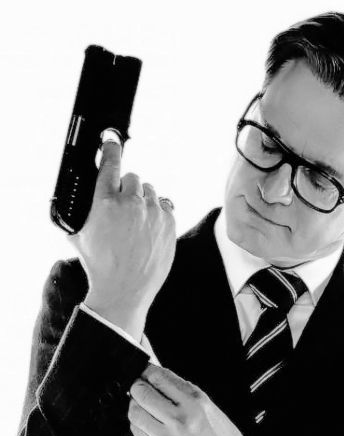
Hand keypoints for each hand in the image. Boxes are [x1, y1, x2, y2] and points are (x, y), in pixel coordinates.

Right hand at [69, 139, 175, 337]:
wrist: (125, 290)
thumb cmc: (99, 265)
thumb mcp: (77, 234)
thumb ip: (79, 210)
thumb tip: (77, 196)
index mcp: (105, 202)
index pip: (111, 163)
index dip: (111, 148)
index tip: (111, 140)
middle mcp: (131, 203)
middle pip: (133, 177)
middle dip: (126, 188)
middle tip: (121, 208)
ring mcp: (153, 213)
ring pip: (150, 191)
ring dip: (142, 200)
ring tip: (135, 223)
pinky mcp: (169, 224)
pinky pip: (165, 205)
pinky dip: (157, 212)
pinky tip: (148, 227)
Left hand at [128, 364, 264, 435]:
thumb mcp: (210, 407)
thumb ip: (184, 392)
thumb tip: (159, 377)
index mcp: (196, 402)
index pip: (158, 377)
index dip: (146, 372)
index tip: (144, 372)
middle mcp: (181, 418)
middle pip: (142, 393)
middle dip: (136, 387)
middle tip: (139, 388)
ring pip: (135, 413)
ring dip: (134, 406)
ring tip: (140, 406)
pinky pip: (138, 433)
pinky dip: (138, 424)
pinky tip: (146, 423)